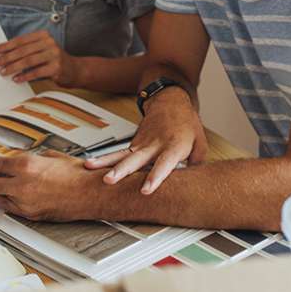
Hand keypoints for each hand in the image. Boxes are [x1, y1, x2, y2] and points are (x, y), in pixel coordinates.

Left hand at [0, 30, 82, 86]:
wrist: (75, 69)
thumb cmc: (53, 60)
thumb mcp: (41, 50)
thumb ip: (26, 50)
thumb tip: (3, 54)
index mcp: (43, 35)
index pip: (20, 40)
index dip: (6, 46)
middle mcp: (49, 42)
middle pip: (23, 50)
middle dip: (7, 57)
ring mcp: (54, 54)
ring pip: (28, 60)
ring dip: (13, 67)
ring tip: (3, 72)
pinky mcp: (56, 67)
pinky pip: (37, 72)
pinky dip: (25, 76)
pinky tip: (16, 79)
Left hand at [0, 151, 101, 220]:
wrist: (91, 193)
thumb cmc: (77, 174)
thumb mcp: (51, 156)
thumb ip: (31, 158)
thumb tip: (19, 159)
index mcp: (26, 166)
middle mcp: (22, 185)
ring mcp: (25, 202)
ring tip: (4, 186)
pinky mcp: (30, 215)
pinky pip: (9, 208)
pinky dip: (8, 201)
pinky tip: (14, 196)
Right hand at [84, 87, 207, 193]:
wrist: (170, 101)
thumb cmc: (186, 123)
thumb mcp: (200, 144)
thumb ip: (196, 166)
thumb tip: (190, 185)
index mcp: (174, 145)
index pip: (163, 164)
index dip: (155, 177)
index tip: (145, 190)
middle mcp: (155, 144)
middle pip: (136, 159)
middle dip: (122, 170)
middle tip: (109, 180)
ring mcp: (141, 143)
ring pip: (122, 154)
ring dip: (105, 162)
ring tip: (89, 168)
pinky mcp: (133, 144)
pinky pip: (118, 154)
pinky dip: (104, 160)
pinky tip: (90, 166)